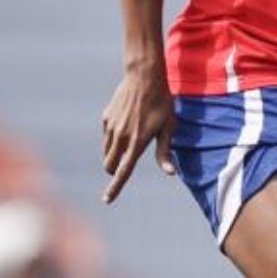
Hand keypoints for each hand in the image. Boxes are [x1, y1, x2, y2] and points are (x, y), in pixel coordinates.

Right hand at [100, 63, 176, 201]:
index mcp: (137, 143)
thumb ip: (165, 152)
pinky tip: (126, 126)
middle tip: (125, 164)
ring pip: (106, 152)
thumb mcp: (168, 127)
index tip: (107, 200)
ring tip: (130, 142)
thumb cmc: (162, 103)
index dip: (115, 188)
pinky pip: (106, 136)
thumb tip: (170, 173)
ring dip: (113, 156)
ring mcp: (111, 127)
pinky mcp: (106, 118)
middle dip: (114, 171)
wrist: (144, 77)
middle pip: (109, 165)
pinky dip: (112, 140)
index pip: (123, 171)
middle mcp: (121, 137)